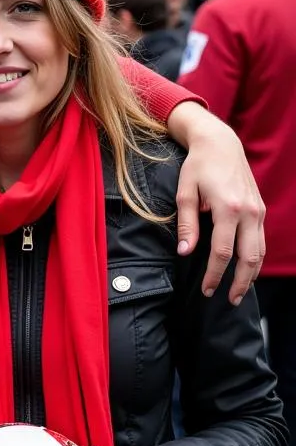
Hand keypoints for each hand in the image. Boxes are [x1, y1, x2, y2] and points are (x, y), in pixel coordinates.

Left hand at [172, 104, 264, 303]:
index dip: (214, 274)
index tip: (206, 290)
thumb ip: (187, 225)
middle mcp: (248, 212)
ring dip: (251, 275)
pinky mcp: (260, 210)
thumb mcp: (185, 194)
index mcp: (227, 209)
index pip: (222, 252)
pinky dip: (256, 259)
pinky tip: (246, 270)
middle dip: (239, 283)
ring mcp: (257, 211)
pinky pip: (261, 241)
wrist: (220, 144)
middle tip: (228, 301)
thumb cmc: (197, 167)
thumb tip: (184, 252)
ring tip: (239, 292)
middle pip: (248, 258)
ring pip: (260, 252)